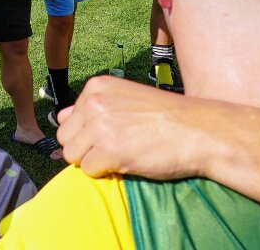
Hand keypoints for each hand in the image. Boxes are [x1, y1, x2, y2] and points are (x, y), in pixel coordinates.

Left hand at [55, 75, 213, 179]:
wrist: (199, 130)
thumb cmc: (165, 117)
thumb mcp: (125, 98)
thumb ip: (92, 106)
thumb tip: (59, 118)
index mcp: (96, 87)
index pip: (67, 119)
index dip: (87, 134)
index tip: (114, 134)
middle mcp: (94, 102)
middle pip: (65, 138)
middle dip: (85, 149)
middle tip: (115, 148)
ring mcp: (100, 125)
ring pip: (72, 156)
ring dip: (94, 162)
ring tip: (121, 155)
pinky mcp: (109, 150)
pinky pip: (88, 171)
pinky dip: (106, 173)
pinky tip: (128, 162)